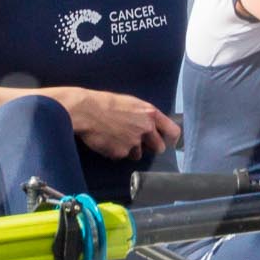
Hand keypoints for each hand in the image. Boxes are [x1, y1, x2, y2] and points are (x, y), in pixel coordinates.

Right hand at [62, 88, 180, 161]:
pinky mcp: (121, 152)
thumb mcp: (131, 103)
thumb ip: (145, 116)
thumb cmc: (105, 103)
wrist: (85, 110)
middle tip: (138, 142)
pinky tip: (107, 140)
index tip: (169, 142)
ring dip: (130, 150)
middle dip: (150, 147)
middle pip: (159, 148)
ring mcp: (133, 142)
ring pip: (139, 154)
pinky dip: (115, 151)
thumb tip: (152, 126)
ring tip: (116, 137)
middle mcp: (145, 129)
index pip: (173, 131)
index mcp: (150, 114)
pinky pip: (121, 156)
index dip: (172, 139)